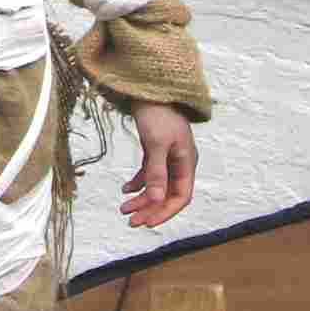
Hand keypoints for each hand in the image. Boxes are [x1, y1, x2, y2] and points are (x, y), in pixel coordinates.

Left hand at [120, 103, 196, 228]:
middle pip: (167, 194)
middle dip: (149, 209)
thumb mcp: (156, 144)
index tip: (146, 223)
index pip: (181, 197)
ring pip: (156, 186)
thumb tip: (154, 200)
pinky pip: (149, 173)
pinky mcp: (156, 149)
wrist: (149, 87)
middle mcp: (180, 162)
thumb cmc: (157, 113)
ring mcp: (168, 156)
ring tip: (122, 208)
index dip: (164, 212)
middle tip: (129, 221)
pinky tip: (124, 189)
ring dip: (141, 199)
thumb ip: (156, 173)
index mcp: (187, 162)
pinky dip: (137, 183)